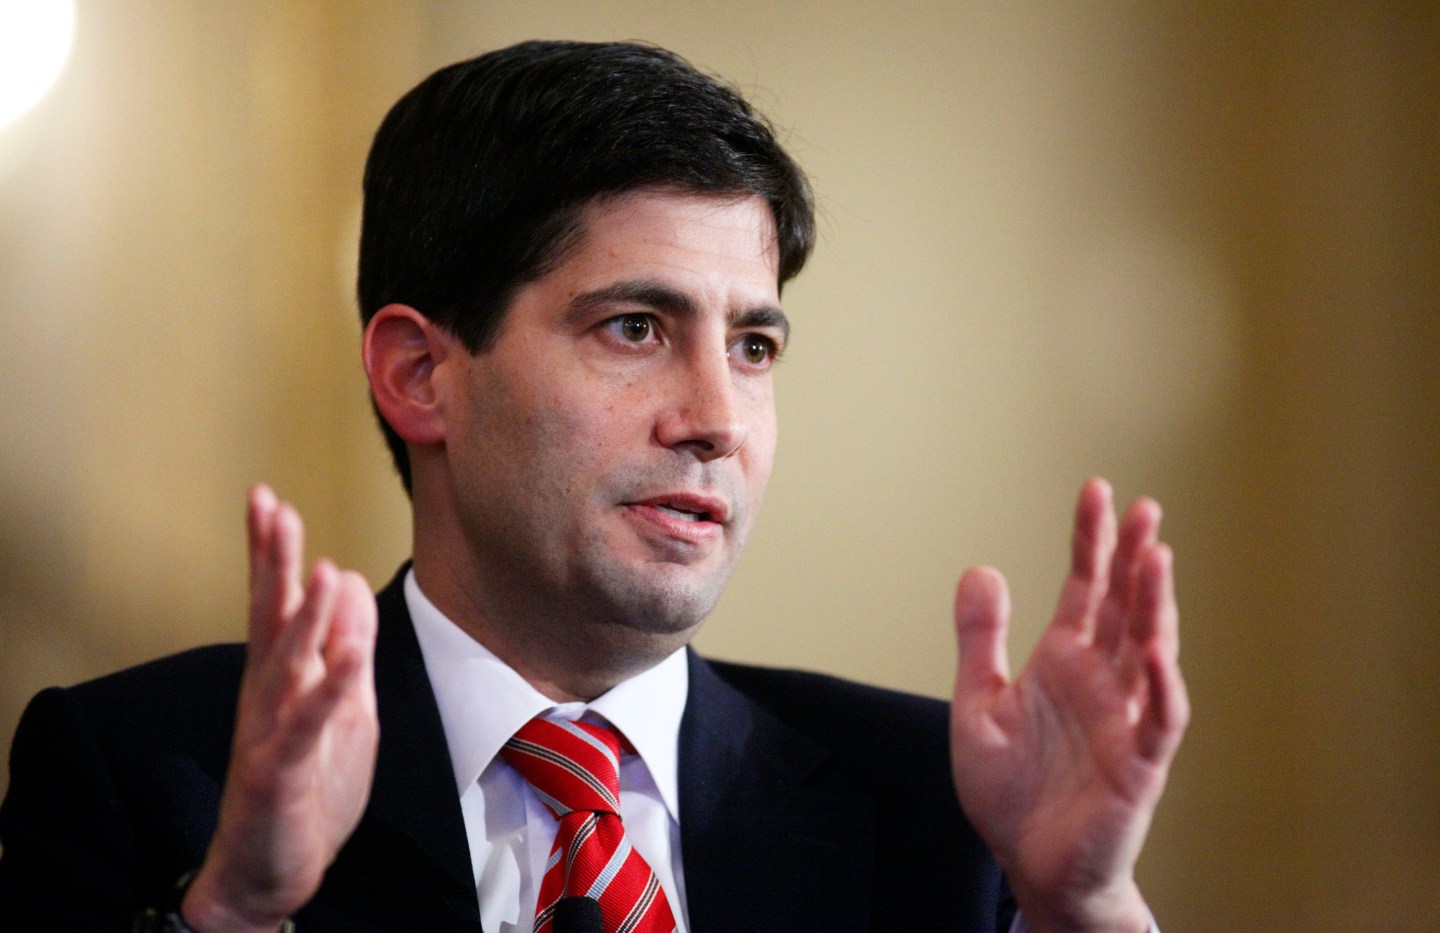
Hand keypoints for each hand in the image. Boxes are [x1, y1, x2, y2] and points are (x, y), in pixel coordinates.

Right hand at [182, 486, 378, 932]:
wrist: (272, 868)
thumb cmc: (308, 784)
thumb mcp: (342, 705)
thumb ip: (345, 645)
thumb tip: (348, 579)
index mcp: (282, 677)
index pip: (275, 604)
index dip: (271, 553)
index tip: (268, 498)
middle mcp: (267, 696)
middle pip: (269, 619)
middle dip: (272, 564)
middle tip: (272, 507)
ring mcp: (270, 733)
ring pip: (287, 667)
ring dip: (307, 619)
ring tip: (323, 569)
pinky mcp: (280, 772)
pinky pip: (306, 728)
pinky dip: (327, 692)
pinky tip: (346, 659)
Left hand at [950, 479, 1187, 932]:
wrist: (1028, 863)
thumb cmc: (1010, 790)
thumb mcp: (977, 704)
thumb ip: (980, 639)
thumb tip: (980, 568)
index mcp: (1063, 661)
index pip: (1084, 588)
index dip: (1091, 541)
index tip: (1097, 490)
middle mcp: (1100, 681)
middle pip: (1125, 607)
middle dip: (1135, 558)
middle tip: (1146, 507)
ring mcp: (1124, 718)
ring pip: (1149, 651)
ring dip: (1154, 605)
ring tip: (1156, 555)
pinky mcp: (1139, 763)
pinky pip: (1159, 720)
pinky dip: (1161, 686)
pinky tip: (1156, 651)